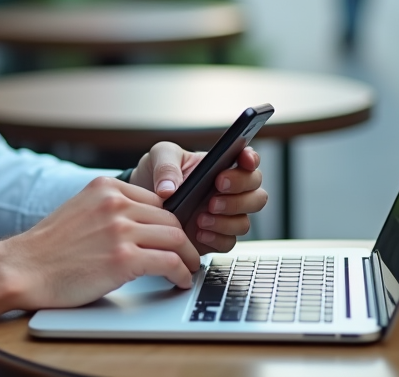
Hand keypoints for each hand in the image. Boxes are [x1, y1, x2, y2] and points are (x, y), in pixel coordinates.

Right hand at [0, 176, 201, 309]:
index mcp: (105, 186)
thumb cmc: (48, 248)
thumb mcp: (80, 210)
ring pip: (176, 238)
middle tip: (187, 256)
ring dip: (187, 257)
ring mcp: (120, 229)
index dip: (169, 221)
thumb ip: (109, 209)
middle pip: (170, 217)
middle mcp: (115, 203)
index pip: (155, 199)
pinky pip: (169, 262)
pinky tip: (178, 281)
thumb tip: (142, 222)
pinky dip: (180, 273)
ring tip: (187, 269)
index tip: (174, 236)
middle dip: (183, 240)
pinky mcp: (124, 259)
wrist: (23, 268)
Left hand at [130, 142, 267, 253]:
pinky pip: (228, 242)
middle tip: (217, 190)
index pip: (249, 160)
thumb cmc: (156, 174)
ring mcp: (224, 216)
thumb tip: (169, 189)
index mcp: (221, 165)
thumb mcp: (158, 157)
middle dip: (240, 193)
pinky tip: (199, 232)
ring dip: (227, 220)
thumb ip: (166, 166)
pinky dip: (216, 238)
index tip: (243, 160)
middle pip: (257, 194)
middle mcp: (229, 192)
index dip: (252, 160)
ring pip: (244, 222)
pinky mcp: (215, 238)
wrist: (141, 202)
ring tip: (201, 216)